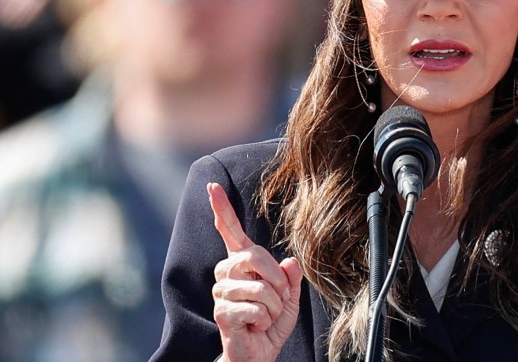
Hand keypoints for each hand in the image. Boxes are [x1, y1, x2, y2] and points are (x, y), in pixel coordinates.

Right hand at [208, 182, 302, 361]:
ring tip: (265, 315)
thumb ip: (291, 277)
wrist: (260, 353)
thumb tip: (290, 261)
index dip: (222, 208)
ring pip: (260, 287)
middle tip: (277, 299)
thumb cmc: (272, 322)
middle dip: (277, 280)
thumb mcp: (290, 295)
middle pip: (255, 256)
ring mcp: (221, 292)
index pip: (230, 231)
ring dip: (274, 306)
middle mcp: (226, 273)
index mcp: (242, 263)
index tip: (212, 186)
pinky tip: (256, 325)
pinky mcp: (221, 312)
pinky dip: (265, 319)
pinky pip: (255, 308)